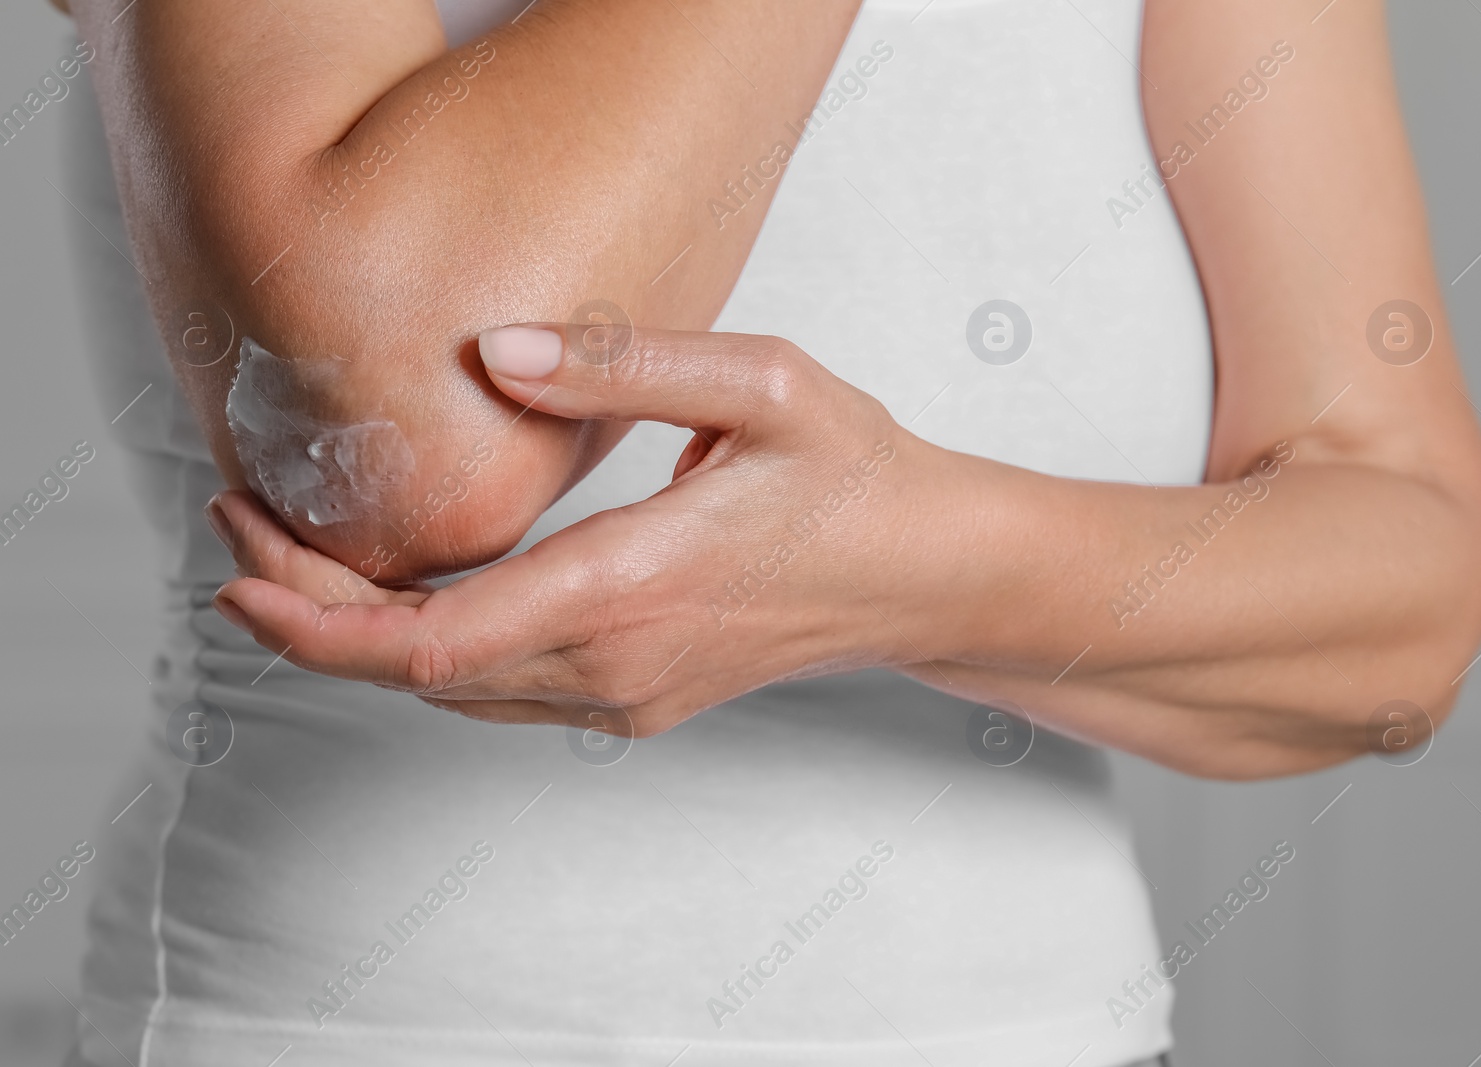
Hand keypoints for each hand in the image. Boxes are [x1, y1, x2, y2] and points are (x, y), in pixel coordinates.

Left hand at [210, 323, 950, 733]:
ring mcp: (624, 699)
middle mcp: (615, 666)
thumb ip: (627, 364)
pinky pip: (500, 693)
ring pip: (450, 694)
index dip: (314, 617)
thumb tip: (498, 355)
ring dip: (360, 637)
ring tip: (299, 555)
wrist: (924, 574)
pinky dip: (426, 652)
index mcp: (630, 589)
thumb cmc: (855, 478)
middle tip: (243, 532)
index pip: (429, 642)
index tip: (240, 563)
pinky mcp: (634, 704)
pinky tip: (401, 594)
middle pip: (413, 674)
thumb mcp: (764, 385)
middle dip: (307, 613)